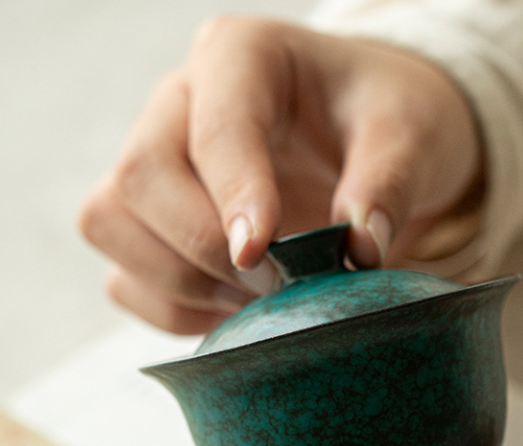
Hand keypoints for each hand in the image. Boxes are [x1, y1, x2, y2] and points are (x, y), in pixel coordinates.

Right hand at [79, 17, 482, 333]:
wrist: (372, 140)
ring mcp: (157, 166)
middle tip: (279, 287)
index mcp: (241, 59)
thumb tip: (358, 249)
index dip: (233, 196)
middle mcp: (179, 107)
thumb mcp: (412, 134)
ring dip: (181, 282)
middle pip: (139, 181)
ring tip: (258, 300)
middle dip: (206, 251)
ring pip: (111, 226)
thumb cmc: (387, 120)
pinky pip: (128, 280)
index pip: (213, 128)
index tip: (266, 254)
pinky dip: (176, 309)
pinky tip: (236, 309)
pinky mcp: (152, 226)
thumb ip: (389, 182)